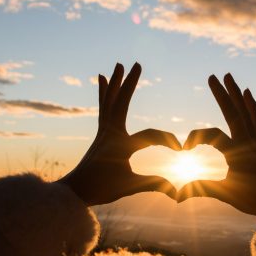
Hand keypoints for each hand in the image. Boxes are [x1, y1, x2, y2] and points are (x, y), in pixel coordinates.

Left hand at [58, 63, 180, 205]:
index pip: (150, 136)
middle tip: (136, 64)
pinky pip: (103, 107)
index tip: (182, 150)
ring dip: (116, 82)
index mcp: (120, 145)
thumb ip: (154, 185)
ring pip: (110, 100)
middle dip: (130, 83)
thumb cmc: (101, 189)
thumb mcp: (129, 187)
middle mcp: (110, 133)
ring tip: (118, 65)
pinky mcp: (101, 133)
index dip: (168, 141)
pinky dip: (104, 92)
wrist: (73, 191)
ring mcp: (103, 131)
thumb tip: (178, 191)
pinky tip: (103, 79)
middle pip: (121, 102)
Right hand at [177, 73, 255, 217]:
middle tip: (211, 75)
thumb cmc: (255, 200)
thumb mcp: (226, 195)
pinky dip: (251, 105)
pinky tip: (248, 94)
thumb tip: (176, 196)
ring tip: (229, 76)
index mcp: (237, 153)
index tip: (184, 149)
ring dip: (236, 93)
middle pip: (233, 112)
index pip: (212, 135)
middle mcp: (248, 142)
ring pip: (245, 111)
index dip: (195, 137)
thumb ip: (202, 190)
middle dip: (221, 94)